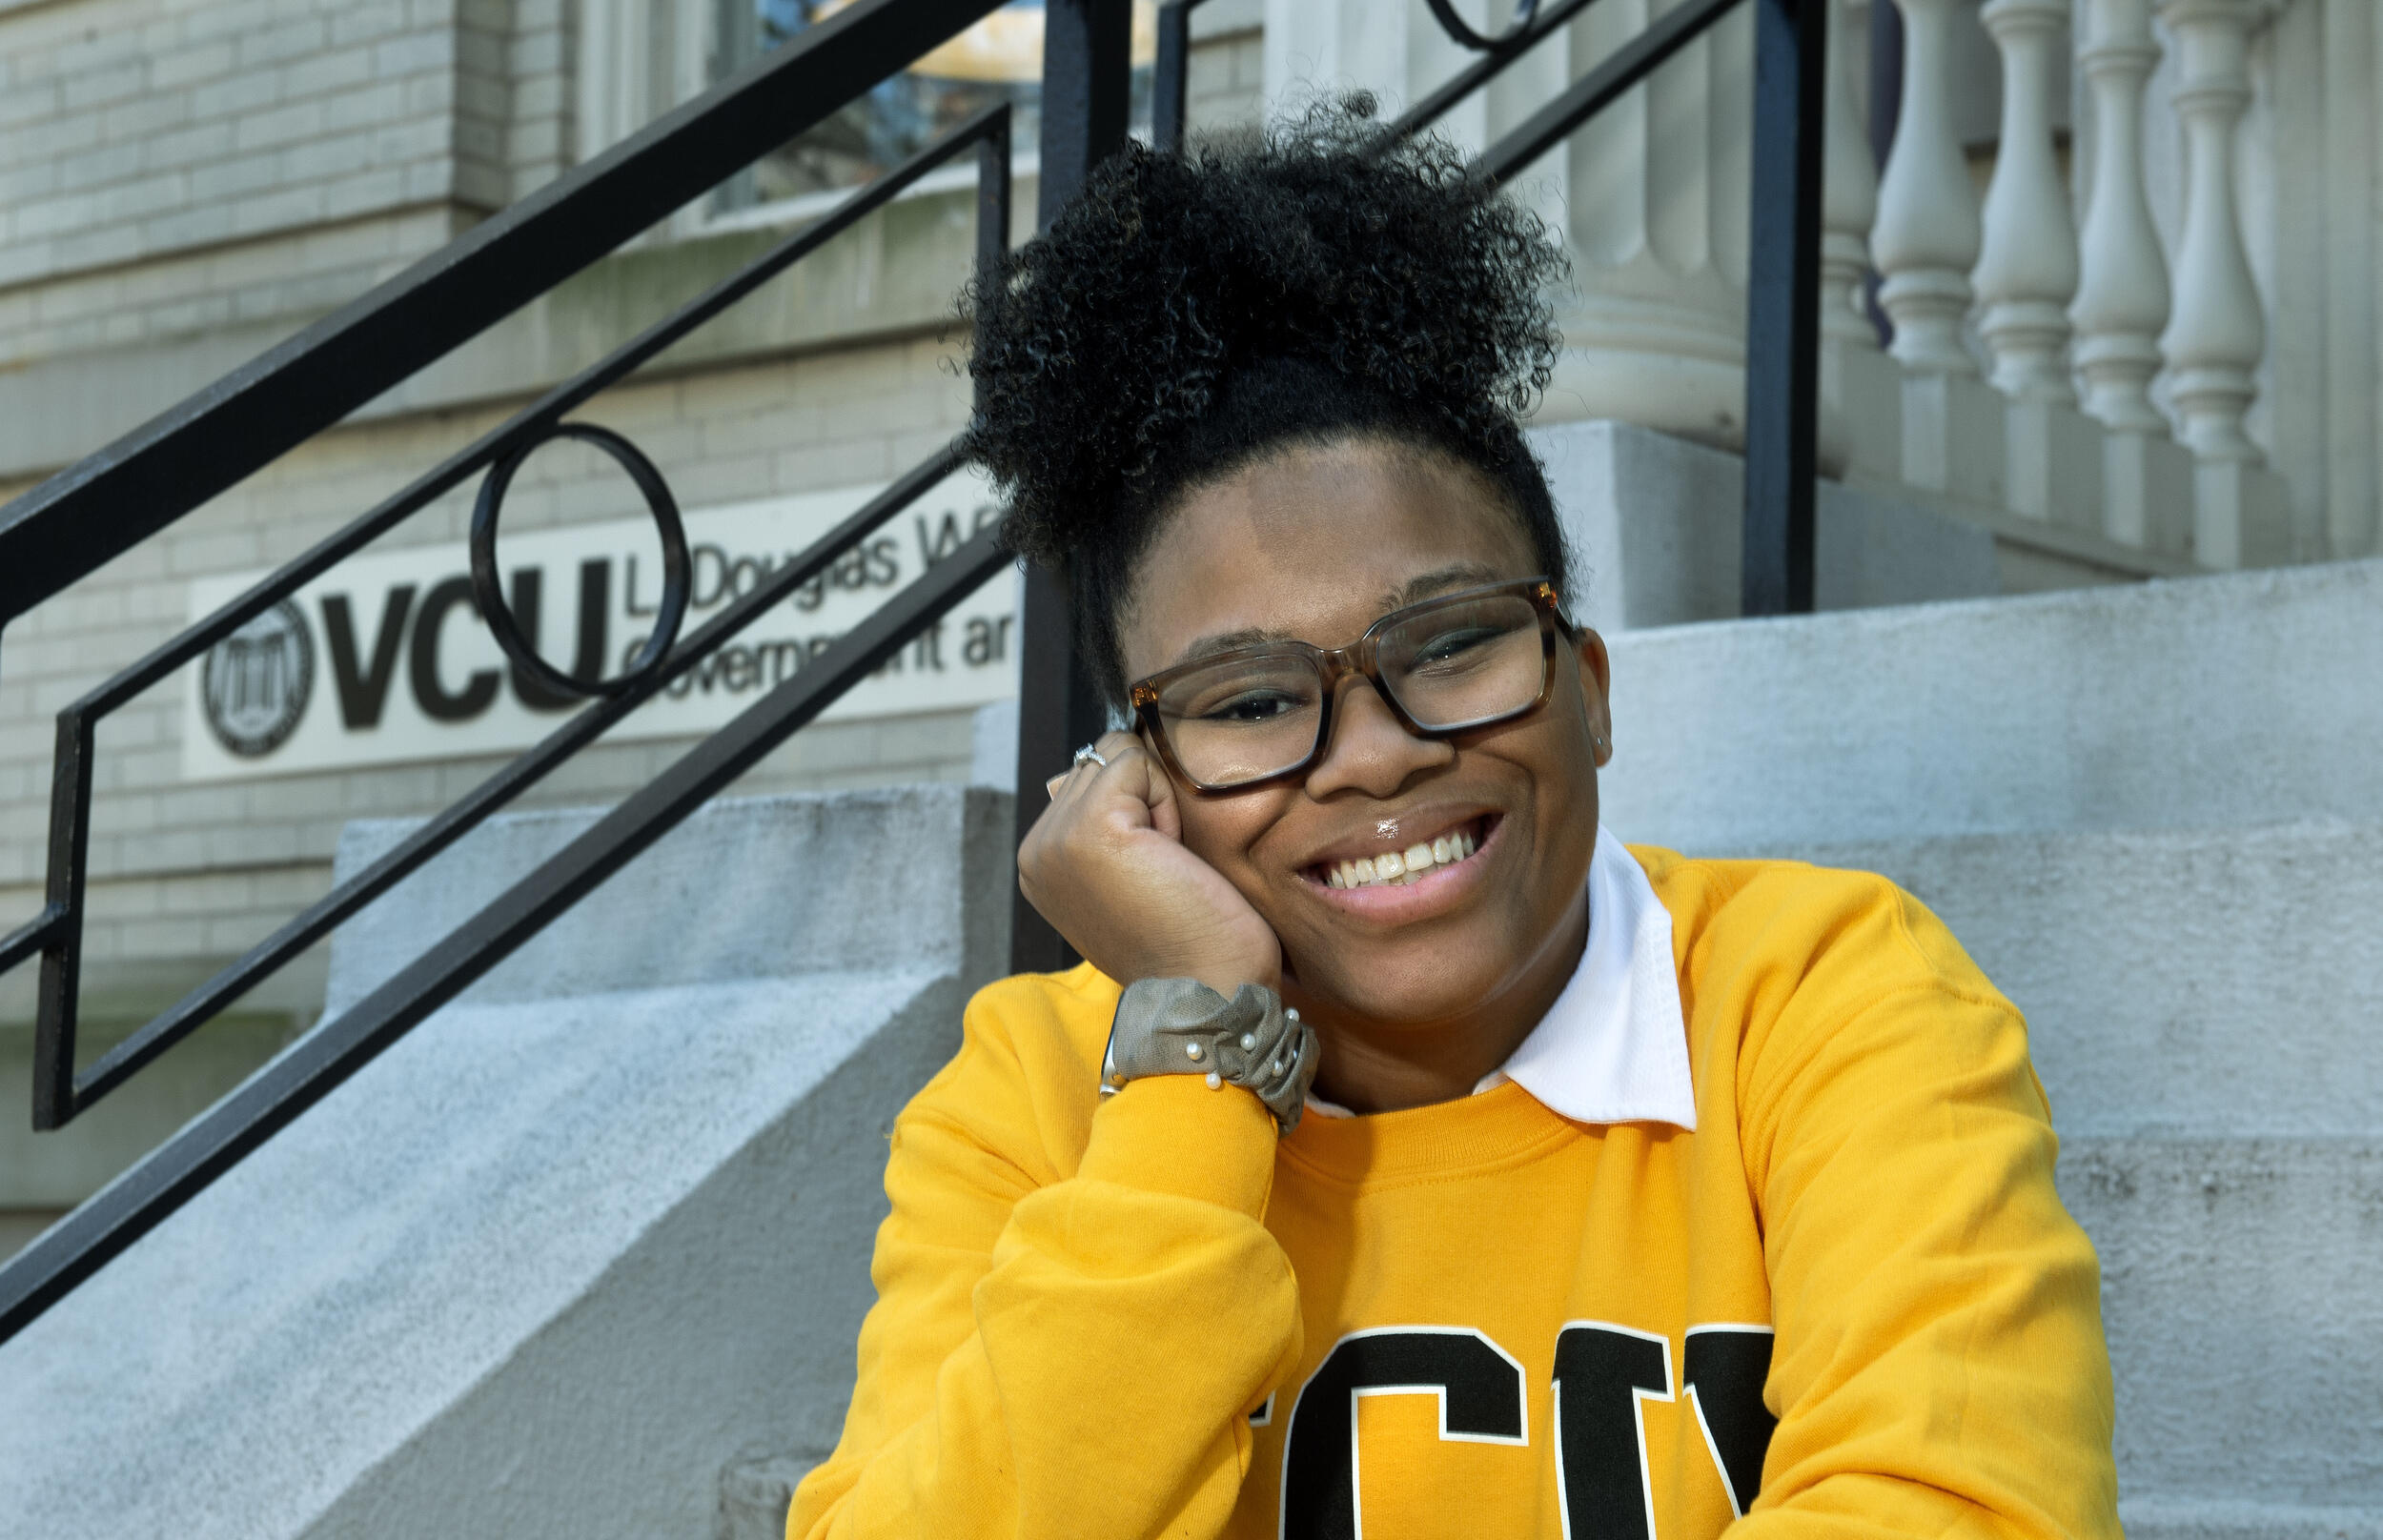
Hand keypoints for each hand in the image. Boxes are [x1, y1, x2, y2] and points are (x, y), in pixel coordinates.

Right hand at [1018, 729, 1281, 995]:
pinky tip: (1169, 856)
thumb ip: (1099, 824)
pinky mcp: (1091, 828)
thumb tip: (1095, 760)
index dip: (1134, 812)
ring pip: (1117, 758)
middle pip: (1098, 762)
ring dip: (1156, 802)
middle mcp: (1035, 850)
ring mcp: (1055, 839)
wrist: (1205, 992)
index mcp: (1038, 864)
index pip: (1084, 781)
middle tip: (1160, 869)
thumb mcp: (1125, 879)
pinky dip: (1166, 802)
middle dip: (1143, 802)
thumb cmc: (1187, 939)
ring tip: (1163, 864)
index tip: (1148, 874)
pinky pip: (1136, 763)